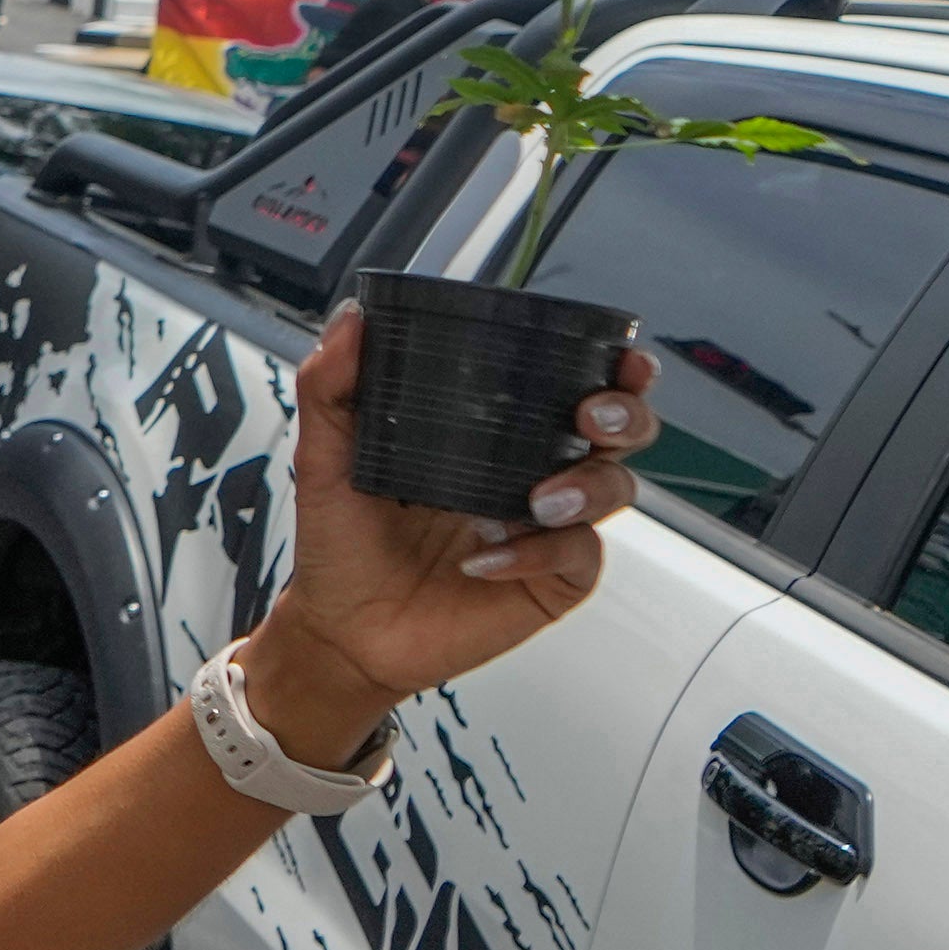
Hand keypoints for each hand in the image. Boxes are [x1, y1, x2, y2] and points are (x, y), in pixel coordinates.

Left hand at [246, 306, 649, 744]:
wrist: (342, 629)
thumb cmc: (342, 543)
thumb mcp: (326, 459)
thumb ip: (332, 388)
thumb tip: (349, 320)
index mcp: (490, 433)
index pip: (564, 386)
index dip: (608, 370)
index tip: (619, 356)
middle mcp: (529, 472)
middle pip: (615, 432)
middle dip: (622, 415)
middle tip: (589, 416)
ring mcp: (546, 526)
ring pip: (614, 488)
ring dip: (587, 485)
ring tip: (535, 501)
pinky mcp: (550, 578)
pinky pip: (577, 555)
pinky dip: (537, 551)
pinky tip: (486, 558)